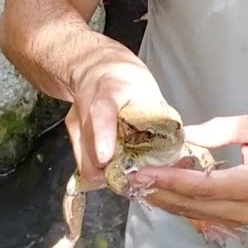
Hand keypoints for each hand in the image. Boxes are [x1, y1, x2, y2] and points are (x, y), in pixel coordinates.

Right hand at [65, 53, 164, 185]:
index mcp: (111, 90)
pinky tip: (113, 166)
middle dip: (105, 169)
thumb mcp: (149, 94)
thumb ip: (158, 122)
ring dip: (102, 173)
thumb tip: (175, 155)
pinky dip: (97, 168)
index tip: (104, 158)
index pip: (102, 111)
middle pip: (87, 143)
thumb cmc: (130, 82)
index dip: (103, 135)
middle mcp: (86, 104)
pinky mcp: (72, 133)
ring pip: (82, 157)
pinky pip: (82, 159)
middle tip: (130, 179)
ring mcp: (76, 120)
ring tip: (123, 173)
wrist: (100, 67)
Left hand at [128, 113, 247, 228]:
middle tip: (129, 179)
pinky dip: (177, 201)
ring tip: (138, 184)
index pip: (200, 186)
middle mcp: (242, 210)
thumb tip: (185, 136)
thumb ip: (220, 129)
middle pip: (190, 206)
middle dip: (157, 192)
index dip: (168, 180)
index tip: (142, 172)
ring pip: (191, 213)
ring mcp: (237, 220)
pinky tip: (162, 188)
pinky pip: (199, 213)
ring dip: (163, 199)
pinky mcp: (234, 220)